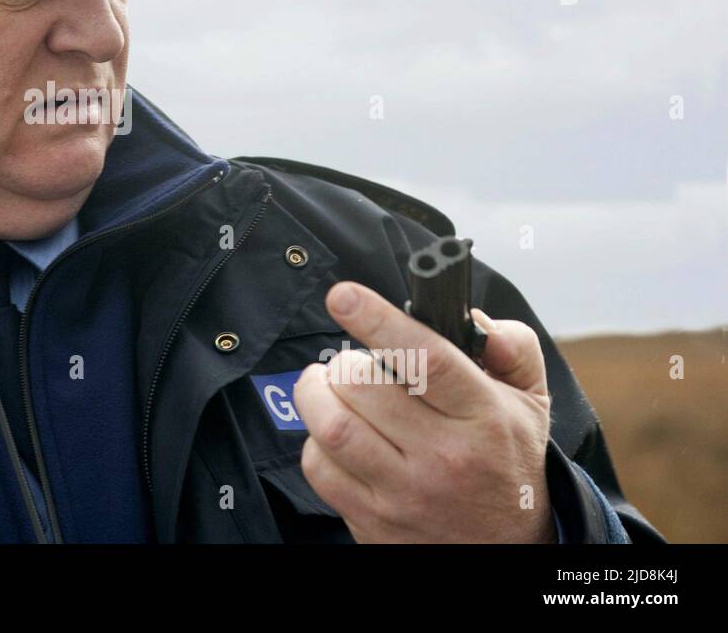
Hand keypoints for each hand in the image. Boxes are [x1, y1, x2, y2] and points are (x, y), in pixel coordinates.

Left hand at [291, 281, 555, 542]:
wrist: (509, 550)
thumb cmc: (508, 461)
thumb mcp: (531, 402)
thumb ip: (512, 347)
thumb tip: (471, 316)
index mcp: (485, 418)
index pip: (426, 358)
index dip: (378, 320)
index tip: (343, 296)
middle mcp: (444, 458)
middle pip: (362, 387)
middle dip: (343, 362)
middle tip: (350, 363)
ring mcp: (405, 493)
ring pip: (332, 426)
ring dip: (315, 393)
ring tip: (327, 385)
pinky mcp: (373, 521)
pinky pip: (319, 467)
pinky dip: (315, 440)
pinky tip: (334, 433)